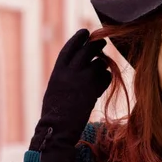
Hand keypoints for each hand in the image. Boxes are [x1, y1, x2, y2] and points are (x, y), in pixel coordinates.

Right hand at [29, 29, 111, 161]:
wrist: (57, 129)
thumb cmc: (55, 111)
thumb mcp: (56, 88)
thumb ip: (66, 74)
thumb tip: (81, 62)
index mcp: (58, 71)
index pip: (69, 48)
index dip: (78, 38)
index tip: (85, 32)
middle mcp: (70, 73)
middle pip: (87, 50)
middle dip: (96, 45)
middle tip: (102, 43)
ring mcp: (82, 81)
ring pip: (99, 63)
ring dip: (102, 65)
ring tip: (100, 70)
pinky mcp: (94, 91)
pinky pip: (105, 78)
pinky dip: (106, 78)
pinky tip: (102, 83)